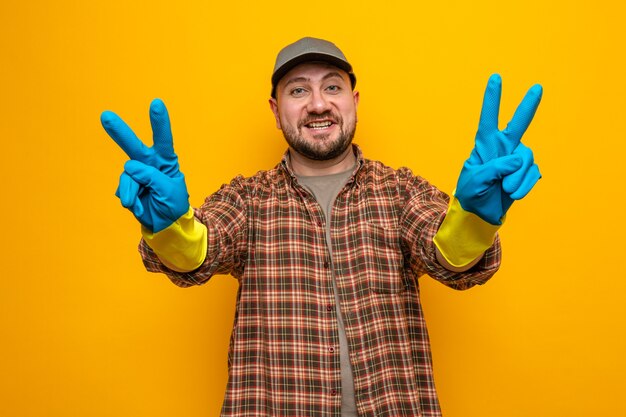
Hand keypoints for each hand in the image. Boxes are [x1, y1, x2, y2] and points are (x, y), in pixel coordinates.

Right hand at [101, 99, 188, 232]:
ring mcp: (136, 174)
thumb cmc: (173, 205)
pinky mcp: (127, 185)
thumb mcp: (169, 191)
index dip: (159, 122)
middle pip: (134, 146)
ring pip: (128, 176)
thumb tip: (130, 167)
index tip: (156, 103)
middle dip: (119, 131)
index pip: (163, 139)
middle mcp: (149, 163)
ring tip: (143, 203)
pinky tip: (139, 205)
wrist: (164, 224)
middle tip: (105, 116)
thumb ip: (152, 177)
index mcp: (166, 160)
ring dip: (134, 191)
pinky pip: (124, 189)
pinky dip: (131, 199)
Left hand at [455, 74, 542, 224]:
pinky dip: (524, 186)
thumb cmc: (472, 194)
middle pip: (518, 124)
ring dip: (517, 177)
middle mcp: (502, 148)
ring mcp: (516, 160)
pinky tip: (514, 193)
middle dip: (527, 106)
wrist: (481, 214)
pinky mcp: (526, 173)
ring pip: (526, 159)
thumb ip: (494, 168)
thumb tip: (518, 160)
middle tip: (537, 87)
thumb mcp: (475, 181)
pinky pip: (532, 173)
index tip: (495, 78)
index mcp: (484, 146)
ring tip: (506, 189)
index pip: (488, 119)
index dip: (492, 99)